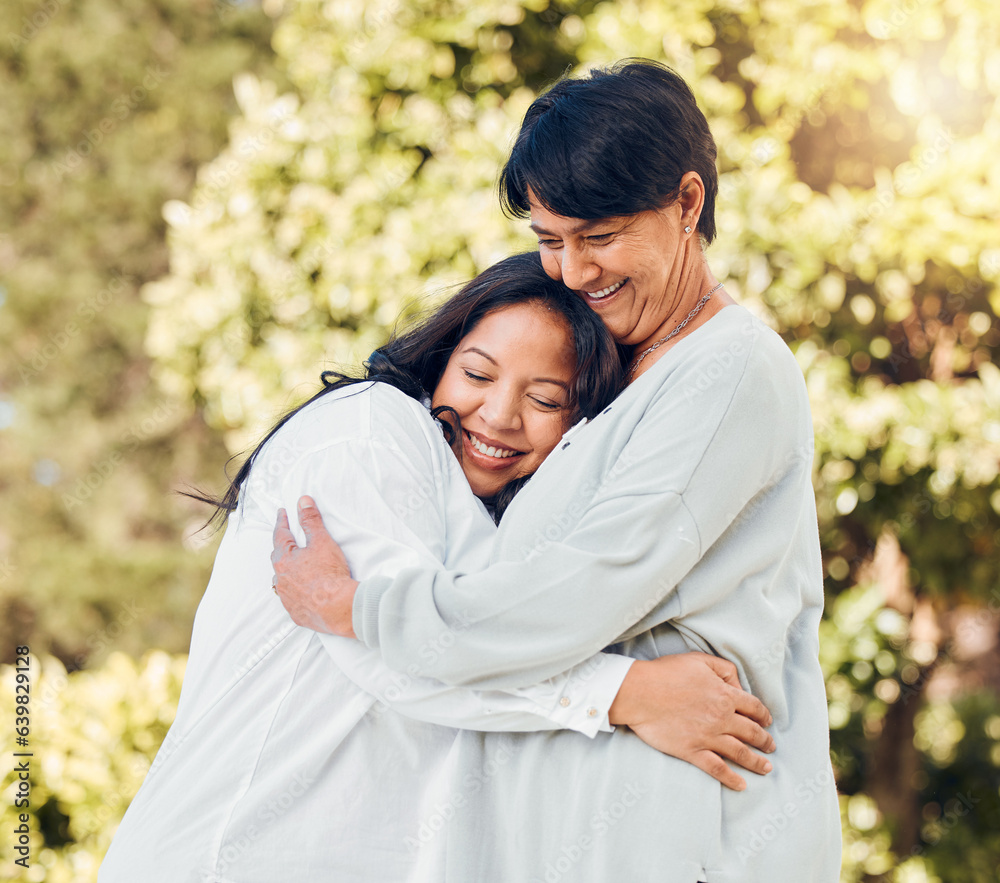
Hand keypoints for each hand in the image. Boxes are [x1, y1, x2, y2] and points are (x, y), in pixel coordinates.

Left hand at [271, 496, 357, 637]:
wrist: (338, 608)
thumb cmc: (330, 574)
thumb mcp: (322, 541)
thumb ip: (311, 520)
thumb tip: (303, 502)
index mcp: (284, 559)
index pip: (280, 535)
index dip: (282, 522)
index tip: (282, 513)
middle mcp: (280, 579)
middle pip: (278, 558)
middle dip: (283, 547)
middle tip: (289, 539)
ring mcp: (287, 597)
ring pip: (282, 580)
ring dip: (288, 572)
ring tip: (296, 568)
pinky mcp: (296, 612)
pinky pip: (292, 599)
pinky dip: (296, 592)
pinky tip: (304, 591)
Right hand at [608, 652, 774, 790]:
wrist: (640, 693)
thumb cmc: (667, 673)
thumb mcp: (699, 660)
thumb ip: (724, 669)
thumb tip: (737, 685)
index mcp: (725, 695)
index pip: (754, 707)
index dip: (763, 715)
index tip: (767, 722)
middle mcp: (722, 718)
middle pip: (751, 732)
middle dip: (765, 741)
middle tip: (771, 746)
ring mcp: (708, 737)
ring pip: (740, 753)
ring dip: (756, 762)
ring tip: (766, 768)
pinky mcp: (692, 751)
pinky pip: (717, 768)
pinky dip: (731, 778)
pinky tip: (741, 785)